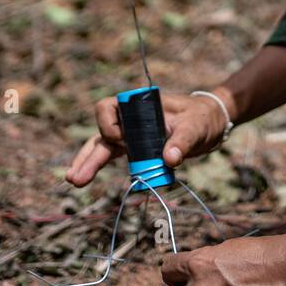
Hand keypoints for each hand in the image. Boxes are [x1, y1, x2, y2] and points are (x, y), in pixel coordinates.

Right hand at [66, 88, 232, 186]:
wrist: (211, 124)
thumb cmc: (202, 117)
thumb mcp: (196, 127)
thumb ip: (183, 141)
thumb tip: (169, 159)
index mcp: (140, 104)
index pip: (109, 107)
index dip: (109, 124)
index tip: (122, 140)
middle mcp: (130, 117)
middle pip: (100, 132)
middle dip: (87, 155)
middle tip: (74, 177)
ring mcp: (131, 134)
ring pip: (102, 147)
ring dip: (88, 164)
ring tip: (74, 181)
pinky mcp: (136, 148)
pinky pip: (114, 156)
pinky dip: (101, 167)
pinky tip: (87, 179)